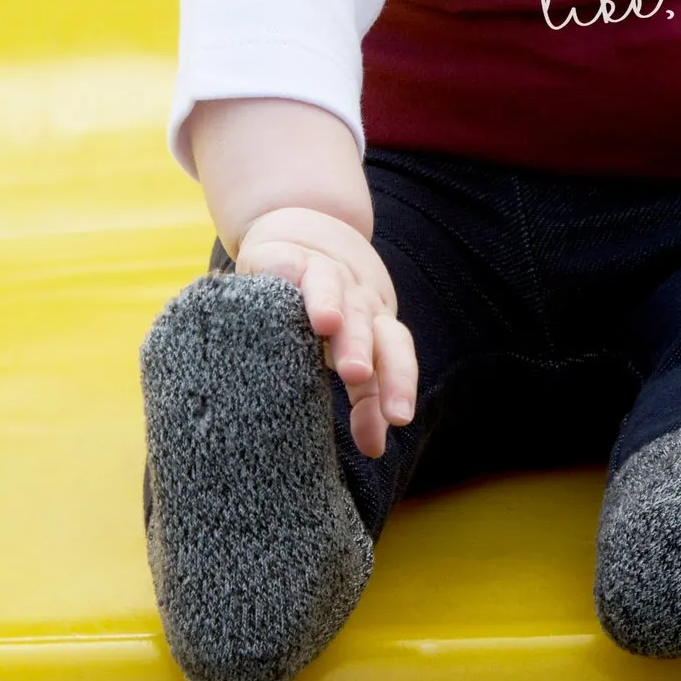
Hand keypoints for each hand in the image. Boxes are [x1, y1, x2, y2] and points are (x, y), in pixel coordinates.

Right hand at [235, 206, 418, 458]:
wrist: (304, 230)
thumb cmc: (329, 311)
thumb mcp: (350, 354)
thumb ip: (366, 399)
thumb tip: (376, 449)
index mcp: (375, 325)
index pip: (395, 351)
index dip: (398, 381)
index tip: (399, 418)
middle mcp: (355, 298)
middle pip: (366, 320)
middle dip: (362, 346)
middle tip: (357, 374)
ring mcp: (323, 273)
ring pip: (332, 287)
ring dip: (332, 303)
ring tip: (327, 323)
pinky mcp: (286, 256)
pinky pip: (291, 264)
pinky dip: (290, 275)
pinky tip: (281, 289)